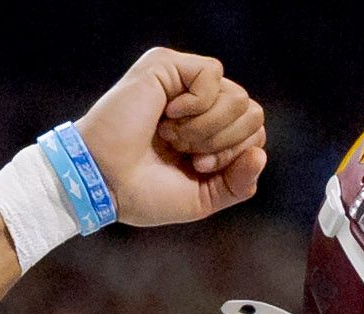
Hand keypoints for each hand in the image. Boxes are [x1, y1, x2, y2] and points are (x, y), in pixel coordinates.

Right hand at [74, 49, 266, 227]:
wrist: (103, 183)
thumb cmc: (141, 193)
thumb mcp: (201, 198)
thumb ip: (237, 184)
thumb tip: (260, 154)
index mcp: (207, 131)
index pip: (254, 131)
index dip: (235, 154)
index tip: (198, 166)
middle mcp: (198, 103)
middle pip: (252, 112)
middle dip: (224, 142)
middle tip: (187, 153)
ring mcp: (183, 82)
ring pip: (237, 96)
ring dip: (206, 128)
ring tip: (171, 136)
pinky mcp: (167, 65)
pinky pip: (212, 75)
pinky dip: (195, 106)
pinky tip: (166, 116)